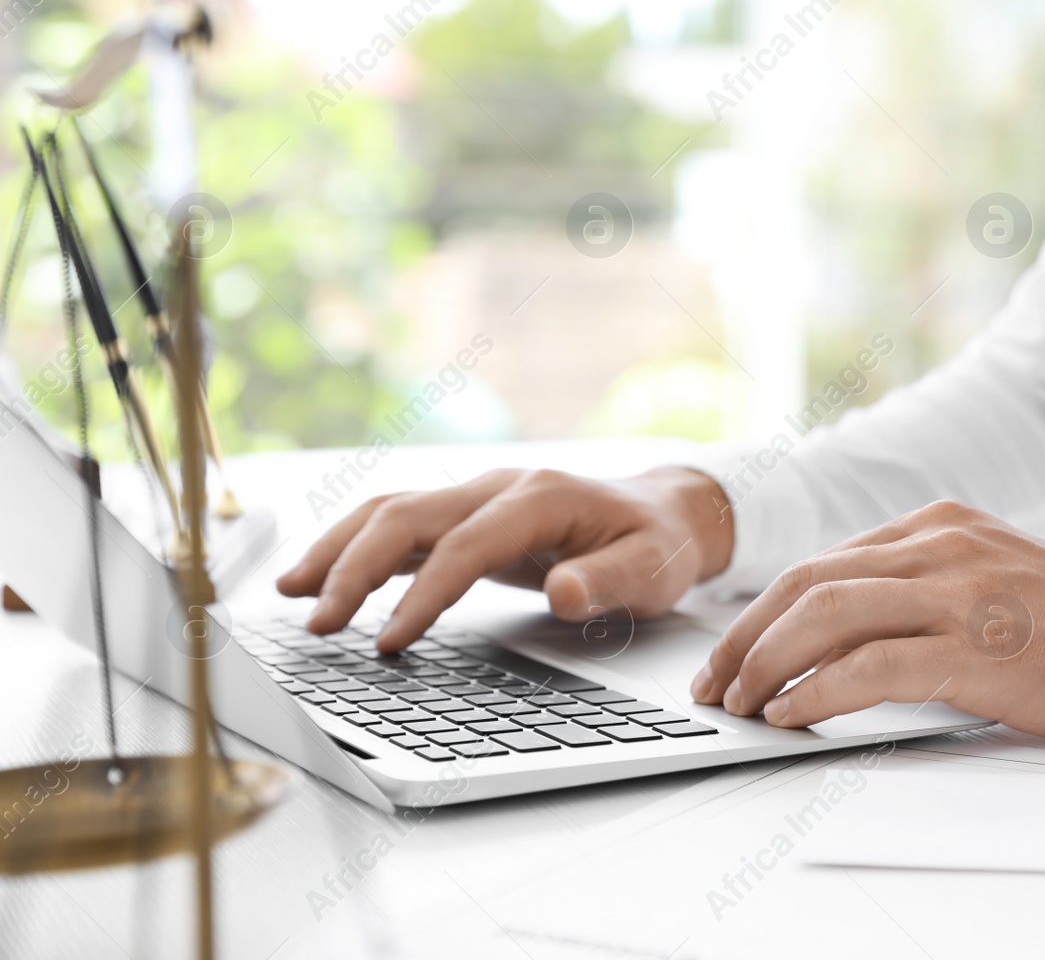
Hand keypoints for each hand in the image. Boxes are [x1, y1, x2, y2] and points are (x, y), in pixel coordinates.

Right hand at [277, 467, 733, 651]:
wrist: (665, 512)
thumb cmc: (657, 544)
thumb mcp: (653, 569)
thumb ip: (610, 581)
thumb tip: (563, 591)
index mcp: (539, 497)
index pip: (463, 546)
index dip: (423, 596)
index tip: (388, 644)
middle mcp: (497, 489)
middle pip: (406, 516)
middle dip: (353, 567)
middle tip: (315, 624)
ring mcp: (477, 499)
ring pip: (390, 512)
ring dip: (338, 549)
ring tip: (289, 593)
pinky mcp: (467, 518)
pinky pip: (401, 528)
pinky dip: (356, 550)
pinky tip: (323, 583)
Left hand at [690, 500, 1044, 740]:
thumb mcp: (991, 571)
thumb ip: (925, 582)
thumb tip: (844, 629)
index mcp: (937, 525)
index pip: (823, 562)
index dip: (765, 610)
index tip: (737, 648)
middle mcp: (938, 547)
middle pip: (806, 583)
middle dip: (745, 636)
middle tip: (715, 680)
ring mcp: (955, 595)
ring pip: (823, 616)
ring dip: (765, 663)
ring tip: (740, 703)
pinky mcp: (972, 650)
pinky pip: (867, 667)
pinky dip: (814, 693)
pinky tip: (791, 715)